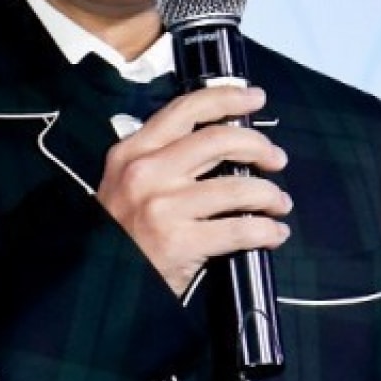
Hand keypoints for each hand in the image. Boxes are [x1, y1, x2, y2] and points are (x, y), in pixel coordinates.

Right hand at [96, 85, 291, 295]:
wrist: (100, 282)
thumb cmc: (121, 230)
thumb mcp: (127, 181)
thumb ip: (162, 157)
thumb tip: (222, 141)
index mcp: (133, 151)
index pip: (185, 110)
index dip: (226, 98)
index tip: (255, 98)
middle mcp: (147, 172)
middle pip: (219, 140)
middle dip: (259, 146)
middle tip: (276, 158)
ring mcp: (163, 206)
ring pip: (238, 187)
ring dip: (269, 193)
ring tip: (279, 202)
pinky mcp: (180, 241)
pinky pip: (240, 229)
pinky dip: (267, 230)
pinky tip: (274, 233)